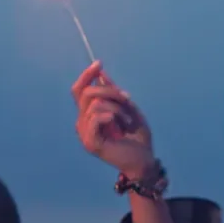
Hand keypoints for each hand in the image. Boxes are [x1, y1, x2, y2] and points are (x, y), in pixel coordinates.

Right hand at [71, 61, 158, 180]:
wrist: (144, 159)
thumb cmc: (137, 136)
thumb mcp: (127, 107)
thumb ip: (113, 92)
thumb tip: (101, 73)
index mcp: (89, 115)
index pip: (79, 91)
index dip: (86, 75)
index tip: (99, 63)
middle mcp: (83, 123)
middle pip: (87, 93)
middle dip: (110, 91)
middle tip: (127, 99)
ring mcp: (85, 133)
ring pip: (95, 105)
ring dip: (117, 108)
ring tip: (127, 121)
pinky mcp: (90, 142)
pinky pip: (95, 119)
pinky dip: (109, 116)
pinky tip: (120, 124)